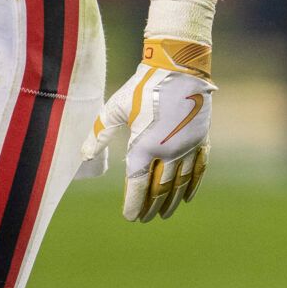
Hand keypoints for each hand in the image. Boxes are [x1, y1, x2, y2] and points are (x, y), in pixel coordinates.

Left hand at [81, 36, 214, 221]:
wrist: (178, 69)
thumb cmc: (141, 86)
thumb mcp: (115, 108)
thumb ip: (100, 132)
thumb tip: (85, 154)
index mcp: (144, 146)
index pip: (137, 184)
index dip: (133, 202)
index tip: (130, 217)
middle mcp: (168, 152)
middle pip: (158, 188)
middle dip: (150, 205)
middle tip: (144, 219)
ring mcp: (187, 147)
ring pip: (180, 183)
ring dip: (171, 201)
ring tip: (163, 214)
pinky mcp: (201, 139)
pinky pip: (199, 169)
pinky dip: (192, 185)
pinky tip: (187, 197)